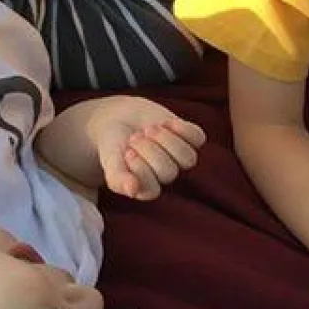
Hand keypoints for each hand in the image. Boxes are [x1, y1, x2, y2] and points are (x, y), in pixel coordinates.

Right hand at [87, 96, 205, 199]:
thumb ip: (118, 178)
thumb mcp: (110, 161)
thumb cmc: (114, 145)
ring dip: (167, 140)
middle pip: (168, 172)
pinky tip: (166, 122)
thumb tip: (132, 190)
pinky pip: (198, 138)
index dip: (140, 170)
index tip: (127, 152)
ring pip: (188, 158)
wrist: (120, 118)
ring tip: (149, 128)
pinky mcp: (189, 138)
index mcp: (147, 187)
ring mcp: (179, 157)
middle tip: (134, 137)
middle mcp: (166, 174)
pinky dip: (183, 129)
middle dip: (149, 151)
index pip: (152, 190)